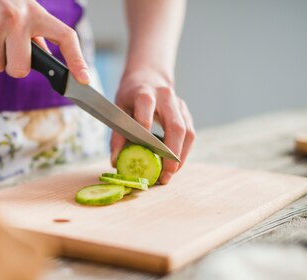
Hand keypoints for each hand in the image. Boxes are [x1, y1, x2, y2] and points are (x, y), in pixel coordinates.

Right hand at [0, 0, 89, 83]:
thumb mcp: (24, 7)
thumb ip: (35, 33)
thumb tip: (43, 59)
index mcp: (37, 13)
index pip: (65, 38)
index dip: (77, 61)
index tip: (84, 79)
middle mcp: (17, 19)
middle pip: (20, 70)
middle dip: (13, 66)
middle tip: (9, 48)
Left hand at [110, 69, 194, 184]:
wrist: (148, 77)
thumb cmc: (130, 96)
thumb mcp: (118, 110)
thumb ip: (117, 135)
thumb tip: (116, 162)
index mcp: (145, 92)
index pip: (146, 105)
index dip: (145, 125)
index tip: (145, 149)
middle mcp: (166, 97)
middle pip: (175, 125)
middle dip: (171, 153)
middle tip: (166, 175)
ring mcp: (179, 105)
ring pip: (187, 132)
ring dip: (181, 156)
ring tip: (170, 174)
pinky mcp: (186, 113)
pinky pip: (190, 134)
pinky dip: (183, 152)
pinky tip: (175, 165)